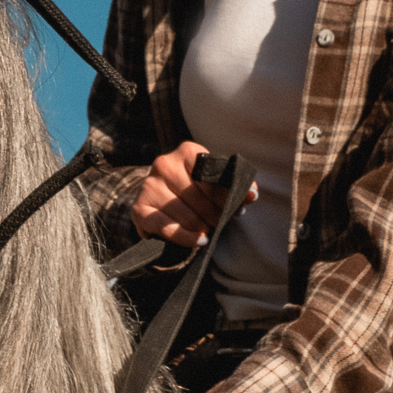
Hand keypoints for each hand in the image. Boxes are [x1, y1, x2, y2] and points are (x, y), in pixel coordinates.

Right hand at [131, 141, 256, 249]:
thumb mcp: (212, 181)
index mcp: (186, 151)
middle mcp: (164, 164)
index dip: (229, 195)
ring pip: (189, 217)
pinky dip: (186, 238)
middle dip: (218, 215)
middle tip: (223, 222)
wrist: (160, 198)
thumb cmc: (194, 188)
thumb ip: (232, 185)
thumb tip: (252, 194)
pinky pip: (168, 229)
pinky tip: (199, 241)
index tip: (242, 206)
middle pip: (202, 199)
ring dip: (204, 228)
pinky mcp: (140, 209)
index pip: (213, 176)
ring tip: (209, 229)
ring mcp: (150, 186)